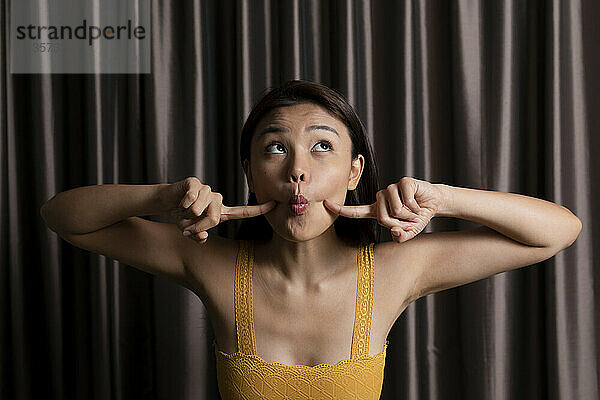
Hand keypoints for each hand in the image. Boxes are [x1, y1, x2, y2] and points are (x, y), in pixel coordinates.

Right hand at [159, 177, 275, 243]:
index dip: (259, 209)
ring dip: (187, 215)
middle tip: (187, 226)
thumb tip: (202, 237)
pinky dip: (182, 204)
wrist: (167, 202)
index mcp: (221, 211)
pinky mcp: (195, 183)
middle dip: (198, 226)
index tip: (274, 204)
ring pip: (200, 209)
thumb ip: (198, 237)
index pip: (243, 211)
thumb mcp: (190, 231)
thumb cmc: (183, 217)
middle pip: (214, 218)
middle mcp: (218, 199)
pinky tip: (180, 202)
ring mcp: (207, 189)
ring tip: (184, 211)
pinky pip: (191, 198)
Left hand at [323, 177, 444, 242]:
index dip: (341, 209)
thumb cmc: (416, 217)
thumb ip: (401, 236)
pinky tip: (418, 204)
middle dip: (398, 222)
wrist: (434, 204)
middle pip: (381, 216)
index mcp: (377, 210)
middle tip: (408, 220)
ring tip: (413, 211)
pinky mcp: (403, 182)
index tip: (326, 204)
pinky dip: (414, 206)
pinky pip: (405, 198)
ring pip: (394, 207)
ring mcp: (391, 188)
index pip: (356, 211)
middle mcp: (381, 198)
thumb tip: (395, 233)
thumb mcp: (408, 232)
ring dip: (408, 214)